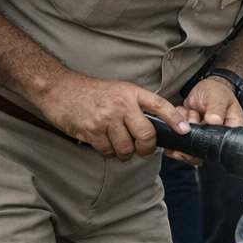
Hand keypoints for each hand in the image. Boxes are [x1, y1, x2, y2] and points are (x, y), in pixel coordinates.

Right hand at [36, 72, 189, 160]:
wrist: (59, 89)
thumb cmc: (92, 92)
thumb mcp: (120, 90)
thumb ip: (138, 106)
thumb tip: (159, 126)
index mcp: (132, 93)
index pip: (160, 106)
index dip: (175, 120)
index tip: (184, 131)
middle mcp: (121, 105)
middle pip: (146, 135)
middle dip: (147, 149)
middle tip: (144, 152)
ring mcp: (106, 118)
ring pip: (127, 148)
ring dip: (125, 153)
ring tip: (119, 146)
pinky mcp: (91, 130)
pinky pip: (108, 151)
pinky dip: (108, 152)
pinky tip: (104, 143)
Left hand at [165, 75, 242, 164]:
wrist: (204, 89)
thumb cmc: (217, 92)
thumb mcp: (218, 97)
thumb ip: (216, 109)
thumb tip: (214, 121)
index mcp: (231, 131)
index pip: (222, 146)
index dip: (208, 146)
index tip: (196, 138)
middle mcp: (218, 139)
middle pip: (204, 151)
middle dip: (191, 140)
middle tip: (187, 126)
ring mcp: (203, 139)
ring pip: (189, 147)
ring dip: (183, 131)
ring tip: (190, 112)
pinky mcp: (191, 137)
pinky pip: (179, 140)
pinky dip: (176, 127)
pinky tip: (182, 114)